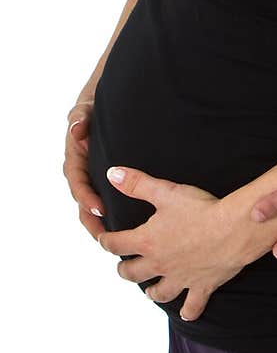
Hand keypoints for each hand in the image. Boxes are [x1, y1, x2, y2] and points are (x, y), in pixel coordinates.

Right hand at [63, 100, 104, 241]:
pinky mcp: (102, 183)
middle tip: (107, 237)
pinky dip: (111, 216)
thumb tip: (76, 129)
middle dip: (93, 222)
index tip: (100, 208)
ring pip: (92, 208)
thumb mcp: (84, 110)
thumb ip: (79, 118)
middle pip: (83, 204)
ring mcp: (90, 180)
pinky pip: (105, 202)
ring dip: (101, 225)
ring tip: (116, 242)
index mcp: (74, 162)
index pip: (78, 185)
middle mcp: (80, 175)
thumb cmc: (89, 110)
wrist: (97, 110)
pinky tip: (126, 228)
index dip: (87, 198)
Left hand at [97, 167, 246, 320]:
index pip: (117, 244)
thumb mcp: (165, 191)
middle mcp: (160, 264)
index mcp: (148, 241)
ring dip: (152, 292)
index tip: (103, 239)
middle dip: (125, 269)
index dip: (106, 241)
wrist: (232, 229)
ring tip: (150, 291)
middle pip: (133, 272)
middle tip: (123, 266)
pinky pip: (193, 305)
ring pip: (159, 292)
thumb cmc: (200, 209)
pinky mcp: (201, 286)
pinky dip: (189, 311)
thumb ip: (137, 184)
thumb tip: (113, 174)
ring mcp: (180, 278)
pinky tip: (187, 314)